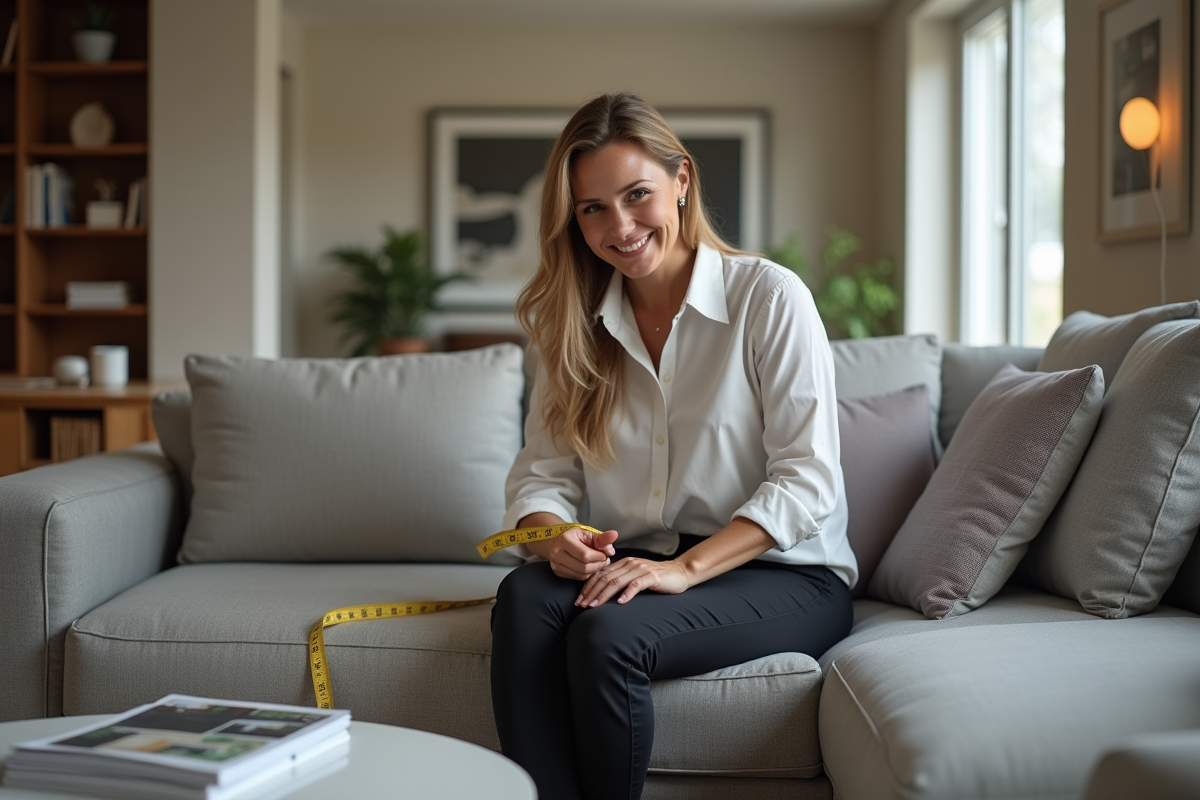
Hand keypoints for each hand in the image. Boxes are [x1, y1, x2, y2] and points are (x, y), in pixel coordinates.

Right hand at [527, 526, 618, 580]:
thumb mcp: (588, 533)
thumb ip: (602, 537)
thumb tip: (614, 536)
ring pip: (581, 574)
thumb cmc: (575, 536)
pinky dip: (587, 574)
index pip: (586, 555)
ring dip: (594, 570)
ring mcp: (556, 565)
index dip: (599, 557)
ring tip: (598, 563)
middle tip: (604, 560)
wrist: (557, 541)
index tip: (605, 554)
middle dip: (598, 565)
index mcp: (565, 540)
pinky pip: (577, 578)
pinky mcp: (558, 572)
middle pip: (584, 567)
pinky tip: (590, 567)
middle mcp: (558, 553)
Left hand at [575, 557, 690, 607]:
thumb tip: (600, 595)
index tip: (579, 601)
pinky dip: (627, 594)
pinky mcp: (652, 576)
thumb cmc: (655, 579)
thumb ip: (620, 581)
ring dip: (604, 594)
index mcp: (623, 563)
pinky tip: (621, 603)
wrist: (679, 573)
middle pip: (605, 578)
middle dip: (591, 592)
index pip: (600, 574)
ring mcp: (640, 569)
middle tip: (582, 606)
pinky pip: (636, 585)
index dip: (588, 588)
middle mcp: (630, 564)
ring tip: (595, 606)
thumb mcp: (634, 577)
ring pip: (617, 581)